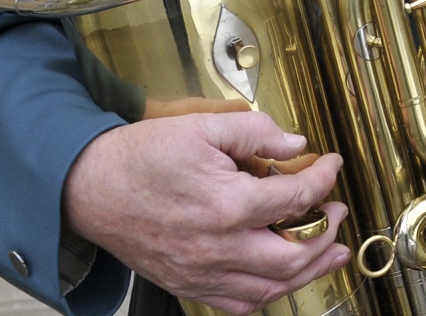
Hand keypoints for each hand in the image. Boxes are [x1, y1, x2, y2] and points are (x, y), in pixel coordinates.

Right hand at [62, 110, 349, 314]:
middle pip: (295, 256)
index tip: (331, 165)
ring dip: (309, 271)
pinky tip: (280, 280)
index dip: (324, 178)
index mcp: (227, 205)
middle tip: (337, 213)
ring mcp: (202, 272)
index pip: (297, 198)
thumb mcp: (202, 127)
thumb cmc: (139, 157)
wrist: (88, 189)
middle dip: (327, 233)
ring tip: (331, 254)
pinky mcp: (187, 284)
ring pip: (271, 288)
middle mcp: (218, 247)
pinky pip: (237, 304)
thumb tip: (294, 142)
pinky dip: (267, 295)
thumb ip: (256, 132)